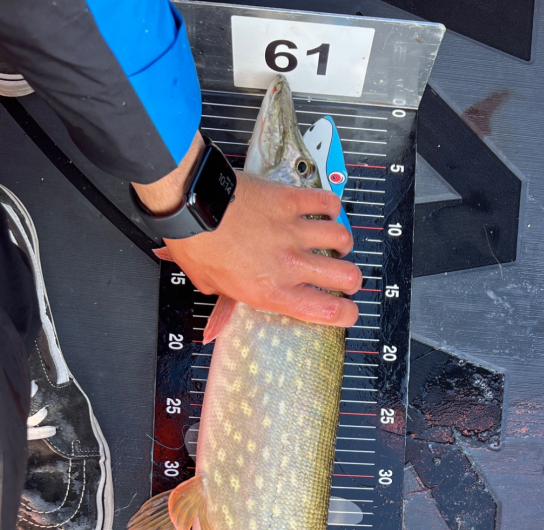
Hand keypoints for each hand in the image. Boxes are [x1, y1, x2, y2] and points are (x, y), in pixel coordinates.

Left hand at [132, 134, 361, 326]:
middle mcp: (289, 264)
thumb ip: (230, 296)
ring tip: (336, 243)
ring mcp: (293, 231)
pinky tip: (326, 211)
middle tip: (344, 278)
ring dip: (341, 242)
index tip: (347, 311)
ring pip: (340, 238)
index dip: (346, 314)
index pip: (326, 310)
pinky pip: (326, 202)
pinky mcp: (290, 200)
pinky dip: (330, 207)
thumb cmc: (196, 244)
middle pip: (346, 276)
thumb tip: (230, 297)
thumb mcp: (212, 286)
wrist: (193, 204)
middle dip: (350, 280)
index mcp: (271, 291)